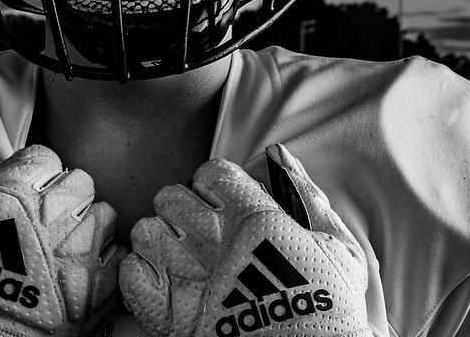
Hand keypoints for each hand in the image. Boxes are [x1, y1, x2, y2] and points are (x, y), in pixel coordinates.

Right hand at [0, 135, 124, 336]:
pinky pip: (117, 256)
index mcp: (11, 191)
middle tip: (41, 219)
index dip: (31, 174)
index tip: (20, 192)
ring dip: (86, 225)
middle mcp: (52, 214)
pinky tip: (78, 271)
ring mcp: (79, 252)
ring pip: (104, 215)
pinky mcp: (96, 290)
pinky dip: (103, 259)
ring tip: (62, 245)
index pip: (43, 158)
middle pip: (79, 182)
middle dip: (62, 195)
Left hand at [119, 144, 370, 336]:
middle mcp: (214, 240)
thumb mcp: (339, 247)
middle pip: (170, 196)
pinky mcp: (169, 314)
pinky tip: (162, 283)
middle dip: (180, 208)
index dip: (215, 185)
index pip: (212, 173)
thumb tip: (279, 155)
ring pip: (145, 231)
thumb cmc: (331, 310)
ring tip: (177, 257)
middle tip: (198, 231)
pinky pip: (130, 275)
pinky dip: (139, 275)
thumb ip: (307, 196)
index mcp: (253, 217)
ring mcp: (188, 276)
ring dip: (156, 240)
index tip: (225, 204)